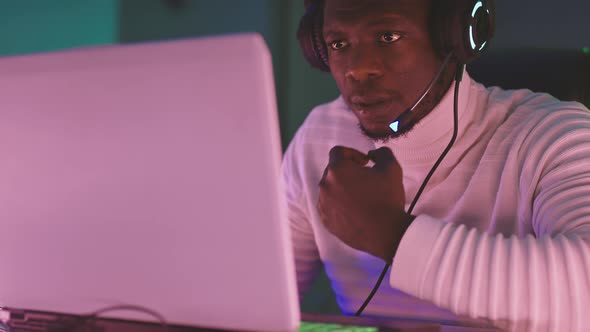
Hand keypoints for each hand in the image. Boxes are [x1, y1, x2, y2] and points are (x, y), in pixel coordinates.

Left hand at [317, 146, 413, 261]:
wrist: (386, 233)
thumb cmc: (387, 198)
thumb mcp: (391, 167)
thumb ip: (381, 153)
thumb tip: (372, 154)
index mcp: (337, 170)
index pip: (338, 152)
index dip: (352, 153)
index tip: (365, 163)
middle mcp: (325, 186)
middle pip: (333, 171)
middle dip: (348, 171)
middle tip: (365, 180)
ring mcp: (323, 205)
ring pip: (330, 189)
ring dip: (343, 188)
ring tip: (361, 197)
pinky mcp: (326, 221)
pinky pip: (329, 206)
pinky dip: (339, 205)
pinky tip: (356, 210)